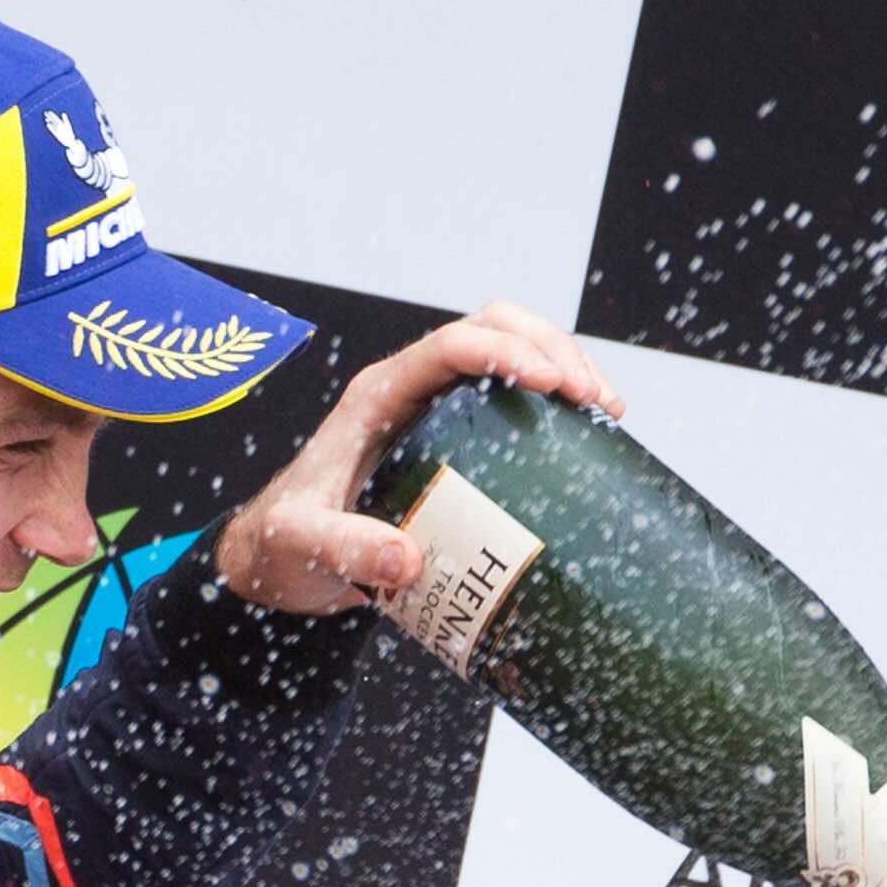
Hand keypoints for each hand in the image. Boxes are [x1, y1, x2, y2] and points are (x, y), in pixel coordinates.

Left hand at [214, 302, 621, 613]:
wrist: (280, 559)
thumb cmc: (283, 544)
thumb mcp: (301, 547)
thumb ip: (343, 549)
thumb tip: (406, 558)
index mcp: (378, 396)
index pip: (448, 346)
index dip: (505, 351)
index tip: (551, 385)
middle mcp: (410, 390)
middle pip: (492, 327)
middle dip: (551, 347)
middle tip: (591, 398)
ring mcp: (436, 410)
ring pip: (511, 351)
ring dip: (564, 366)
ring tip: (606, 410)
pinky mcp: (457, 440)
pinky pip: (514, 399)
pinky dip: (556, 406)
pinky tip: (589, 434)